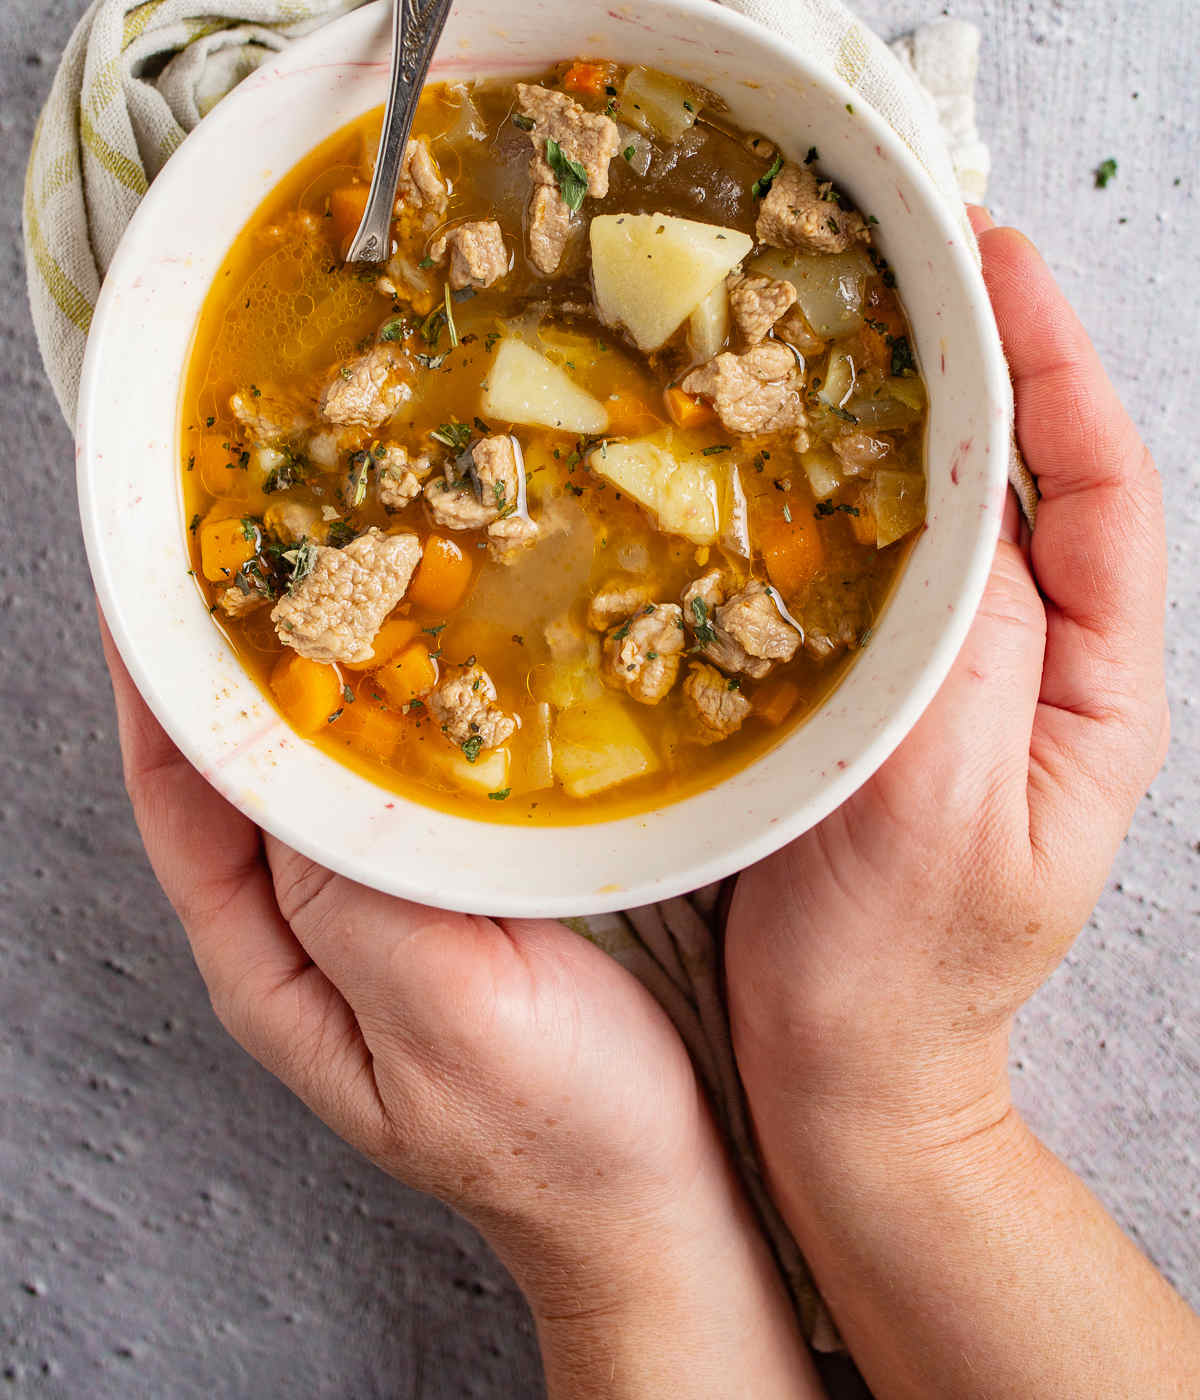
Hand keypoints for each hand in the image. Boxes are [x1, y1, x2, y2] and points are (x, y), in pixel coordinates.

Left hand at [99, 618, 817, 1398]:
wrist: (656, 1199)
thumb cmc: (557, 1135)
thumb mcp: (446, 1018)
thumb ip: (358, 898)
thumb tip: (293, 768)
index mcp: (274, 963)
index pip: (179, 795)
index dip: (161, 682)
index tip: (159, 581)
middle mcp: (309, 928)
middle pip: (236, 768)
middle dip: (233, 654)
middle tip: (256, 542)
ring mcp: (382, 910)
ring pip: (321, 765)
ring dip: (317, 666)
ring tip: (332, 569)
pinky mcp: (454, 894)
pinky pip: (402, 780)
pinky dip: (402, 704)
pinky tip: (433, 654)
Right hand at [727, 216, 1168, 1134]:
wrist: (847, 1075)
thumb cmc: (904, 968)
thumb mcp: (943, 804)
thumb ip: (960, 646)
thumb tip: (953, 495)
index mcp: (1096, 684)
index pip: (1102, 484)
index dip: (1055, 359)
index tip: (997, 259)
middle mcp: (1040, 660)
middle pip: (1030, 471)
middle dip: (984, 351)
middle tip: (912, 247)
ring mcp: (956, 673)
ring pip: (949, 507)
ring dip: (906, 404)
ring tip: (845, 312)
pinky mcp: (875, 690)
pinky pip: (870, 561)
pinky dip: (835, 485)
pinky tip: (782, 441)